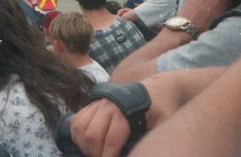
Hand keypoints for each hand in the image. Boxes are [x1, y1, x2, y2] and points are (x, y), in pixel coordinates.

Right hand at [69, 73, 185, 156]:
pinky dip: (77, 136)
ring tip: (95, 154)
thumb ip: (149, 139)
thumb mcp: (163, 124)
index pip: (111, 140)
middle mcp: (107, 105)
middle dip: (95, 154)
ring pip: (79, 128)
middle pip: (91, 135)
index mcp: (124, 111)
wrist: (157, 89)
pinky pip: (77, 120)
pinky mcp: (92, 103)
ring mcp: (98, 103)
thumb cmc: (162, 109)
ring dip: (84, 146)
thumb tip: (137, 151)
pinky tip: (87, 145)